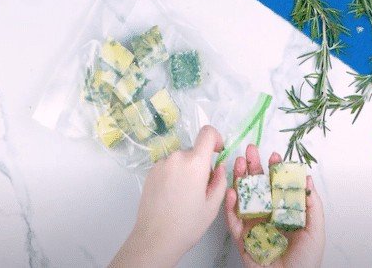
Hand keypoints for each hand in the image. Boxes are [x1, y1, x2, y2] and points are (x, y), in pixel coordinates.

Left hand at [110, 126, 226, 267]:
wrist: (155, 238)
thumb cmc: (187, 224)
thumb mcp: (212, 205)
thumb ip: (220, 180)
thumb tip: (219, 167)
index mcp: (194, 163)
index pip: (207, 133)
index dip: (216, 139)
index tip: (217, 152)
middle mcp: (176, 157)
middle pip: (194, 151)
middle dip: (200, 164)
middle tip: (200, 188)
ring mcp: (161, 163)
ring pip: (180, 159)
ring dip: (186, 169)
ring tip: (183, 194)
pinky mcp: (151, 171)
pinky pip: (168, 165)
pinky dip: (174, 174)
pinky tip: (171, 195)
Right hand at [225, 145, 324, 267]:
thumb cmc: (306, 260)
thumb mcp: (315, 230)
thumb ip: (312, 205)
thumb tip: (307, 179)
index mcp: (281, 210)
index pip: (275, 185)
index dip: (273, 170)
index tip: (273, 156)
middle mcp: (265, 213)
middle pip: (256, 186)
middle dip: (252, 167)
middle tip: (250, 151)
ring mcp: (251, 223)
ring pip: (242, 197)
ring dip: (239, 179)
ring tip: (239, 163)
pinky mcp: (240, 236)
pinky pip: (233, 219)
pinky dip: (230, 206)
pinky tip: (232, 192)